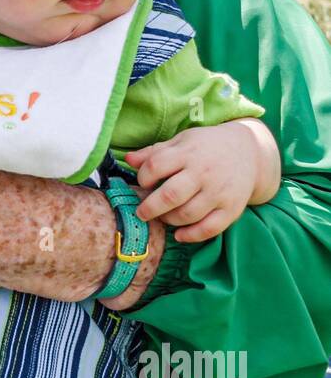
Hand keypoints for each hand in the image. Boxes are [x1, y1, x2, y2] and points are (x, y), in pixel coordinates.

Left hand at [126, 120, 278, 242]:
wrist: (249, 152)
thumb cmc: (206, 147)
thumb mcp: (181, 142)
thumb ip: (154, 152)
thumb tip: (128, 159)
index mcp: (188, 153)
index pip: (156, 166)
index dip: (143, 177)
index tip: (144, 183)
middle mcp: (204, 173)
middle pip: (171, 195)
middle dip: (150, 207)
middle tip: (142, 212)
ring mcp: (219, 192)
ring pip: (187, 215)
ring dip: (168, 220)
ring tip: (163, 216)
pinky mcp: (231, 209)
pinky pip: (209, 229)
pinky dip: (191, 236)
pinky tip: (179, 234)